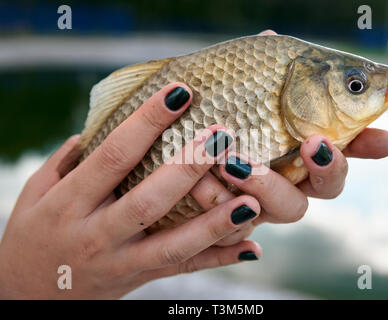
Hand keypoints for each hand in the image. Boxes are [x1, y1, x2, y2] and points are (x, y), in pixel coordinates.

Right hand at [0, 83, 261, 298]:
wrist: (27, 297)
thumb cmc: (31, 236)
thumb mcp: (35, 194)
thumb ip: (64, 162)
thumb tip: (95, 131)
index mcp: (68, 204)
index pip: (113, 157)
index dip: (146, 123)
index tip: (178, 94)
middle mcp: (96, 234)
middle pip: (148, 200)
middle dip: (187, 168)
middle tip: (220, 135)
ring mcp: (120, 262)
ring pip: (173, 245)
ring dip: (214, 222)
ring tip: (251, 199)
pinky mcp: (138, 280)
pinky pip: (183, 270)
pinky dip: (218, 260)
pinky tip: (251, 248)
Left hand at [195, 29, 387, 245]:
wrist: (156, 155)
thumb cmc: (198, 119)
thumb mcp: (224, 91)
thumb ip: (252, 71)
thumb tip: (270, 35)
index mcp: (293, 146)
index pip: (342, 147)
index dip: (366, 146)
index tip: (385, 140)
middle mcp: (285, 177)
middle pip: (326, 187)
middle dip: (327, 167)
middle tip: (312, 143)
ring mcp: (259, 203)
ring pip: (288, 210)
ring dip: (269, 186)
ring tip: (235, 161)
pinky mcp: (228, 226)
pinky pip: (238, 233)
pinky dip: (226, 215)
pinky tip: (206, 188)